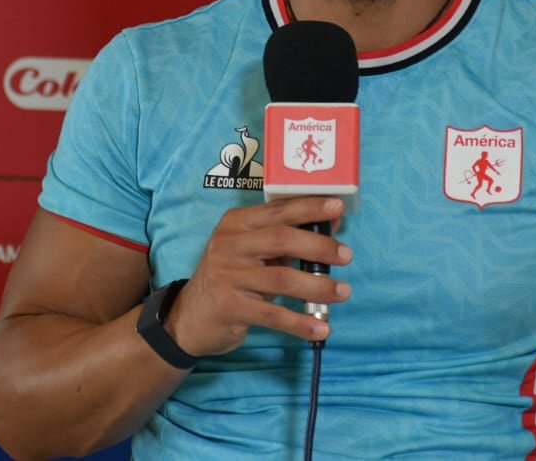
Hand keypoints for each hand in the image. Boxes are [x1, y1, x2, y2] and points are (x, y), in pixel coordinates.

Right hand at [167, 196, 351, 356]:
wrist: (189, 317)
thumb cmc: (230, 278)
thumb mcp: (249, 252)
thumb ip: (283, 240)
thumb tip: (330, 231)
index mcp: (236, 223)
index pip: (278, 210)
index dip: (309, 208)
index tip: (338, 208)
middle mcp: (229, 244)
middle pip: (282, 239)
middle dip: (319, 246)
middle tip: (346, 255)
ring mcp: (227, 275)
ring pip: (282, 278)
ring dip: (317, 286)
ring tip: (342, 292)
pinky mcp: (229, 307)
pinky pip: (273, 315)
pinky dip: (301, 322)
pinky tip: (321, 328)